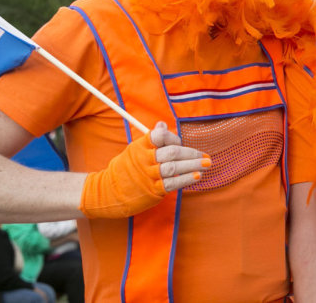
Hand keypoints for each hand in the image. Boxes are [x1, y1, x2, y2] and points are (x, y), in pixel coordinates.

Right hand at [79, 122, 207, 218]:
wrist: (108, 192)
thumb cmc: (127, 168)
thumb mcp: (135, 149)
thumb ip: (151, 139)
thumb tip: (162, 124)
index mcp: (140, 146)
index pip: (160, 135)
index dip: (173, 137)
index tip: (180, 142)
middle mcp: (145, 159)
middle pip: (172, 152)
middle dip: (191, 153)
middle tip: (205, 156)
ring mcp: (148, 175)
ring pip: (174, 167)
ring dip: (193, 165)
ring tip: (207, 164)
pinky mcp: (152, 190)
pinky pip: (172, 183)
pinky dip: (186, 179)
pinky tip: (197, 176)